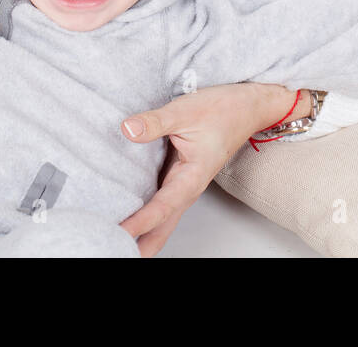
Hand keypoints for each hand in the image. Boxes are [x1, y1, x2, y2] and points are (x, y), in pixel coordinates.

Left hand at [118, 82, 296, 255]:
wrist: (246, 107)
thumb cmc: (222, 110)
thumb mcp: (185, 111)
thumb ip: (155, 122)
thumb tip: (127, 130)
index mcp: (192, 177)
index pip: (161, 208)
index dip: (139, 223)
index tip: (118, 233)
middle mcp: (186, 187)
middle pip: (162, 228)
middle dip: (140, 245)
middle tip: (113, 249)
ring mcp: (181, 184)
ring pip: (160, 219)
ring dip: (141, 233)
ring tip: (112, 239)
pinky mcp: (176, 176)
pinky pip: (157, 202)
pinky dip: (142, 213)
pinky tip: (123, 212)